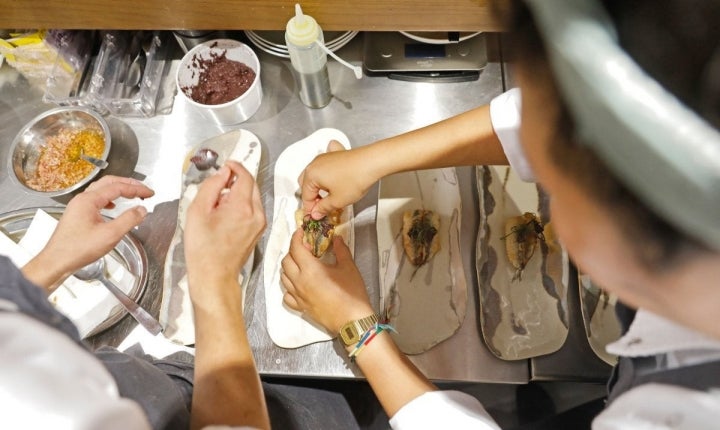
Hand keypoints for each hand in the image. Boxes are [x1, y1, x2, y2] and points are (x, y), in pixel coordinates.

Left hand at [24, 176, 153, 288]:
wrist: (56, 262)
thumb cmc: (78, 249)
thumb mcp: (110, 235)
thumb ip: (129, 220)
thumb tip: (142, 210)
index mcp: (88, 200)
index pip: (118, 187)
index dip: (136, 189)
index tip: (149, 193)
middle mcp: (82, 200)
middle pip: (108, 183)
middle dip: (128, 184)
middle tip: (143, 189)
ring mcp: (78, 207)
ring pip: (101, 191)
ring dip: (118, 190)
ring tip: (132, 194)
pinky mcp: (77, 215)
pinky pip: (96, 200)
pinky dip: (109, 199)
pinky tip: (113, 207)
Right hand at [184, 161, 265, 300]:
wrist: (214, 275)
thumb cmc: (203, 248)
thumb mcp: (198, 211)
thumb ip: (212, 186)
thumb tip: (223, 173)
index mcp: (242, 207)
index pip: (245, 176)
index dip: (235, 167)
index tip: (225, 165)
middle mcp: (256, 214)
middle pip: (251, 185)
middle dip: (236, 180)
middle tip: (218, 185)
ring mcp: (260, 223)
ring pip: (253, 197)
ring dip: (238, 193)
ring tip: (218, 204)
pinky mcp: (259, 230)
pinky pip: (253, 209)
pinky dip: (241, 205)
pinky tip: (225, 215)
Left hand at [281, 229, 374, 333]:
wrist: (352, 321)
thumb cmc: (352, 293)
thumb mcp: (349, 267)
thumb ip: (341, 250)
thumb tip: (337, 238)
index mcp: (310, 269)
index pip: (295, 248)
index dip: (296, 237)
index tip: (301, 232)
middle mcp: (299, 282)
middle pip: (286, 261)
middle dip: (293, 251)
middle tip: (305, 248)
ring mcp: (298, 296)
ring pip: (283, 277)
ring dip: (289, 267)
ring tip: (301, 264)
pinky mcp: (300, 307)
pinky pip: (286, 294)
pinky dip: (289, 286)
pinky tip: (298, 284)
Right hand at [299, 140, 376, 219]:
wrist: (372, 163)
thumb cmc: (355, 180)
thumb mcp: (337, 201)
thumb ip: (323, 208)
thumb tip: (316, 213)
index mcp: (311, 175)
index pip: (306, 196)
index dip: (310, 209)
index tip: (314, 217)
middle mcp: (315, 163)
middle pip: (307, 183)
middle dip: (312, 196)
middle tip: (321, 208)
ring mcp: (325, 157)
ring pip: (315, 173)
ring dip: (318, 185)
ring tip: (328, 196)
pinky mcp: (336, 154)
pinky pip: (327, 162)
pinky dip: (326, 169)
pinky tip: (332, 174)